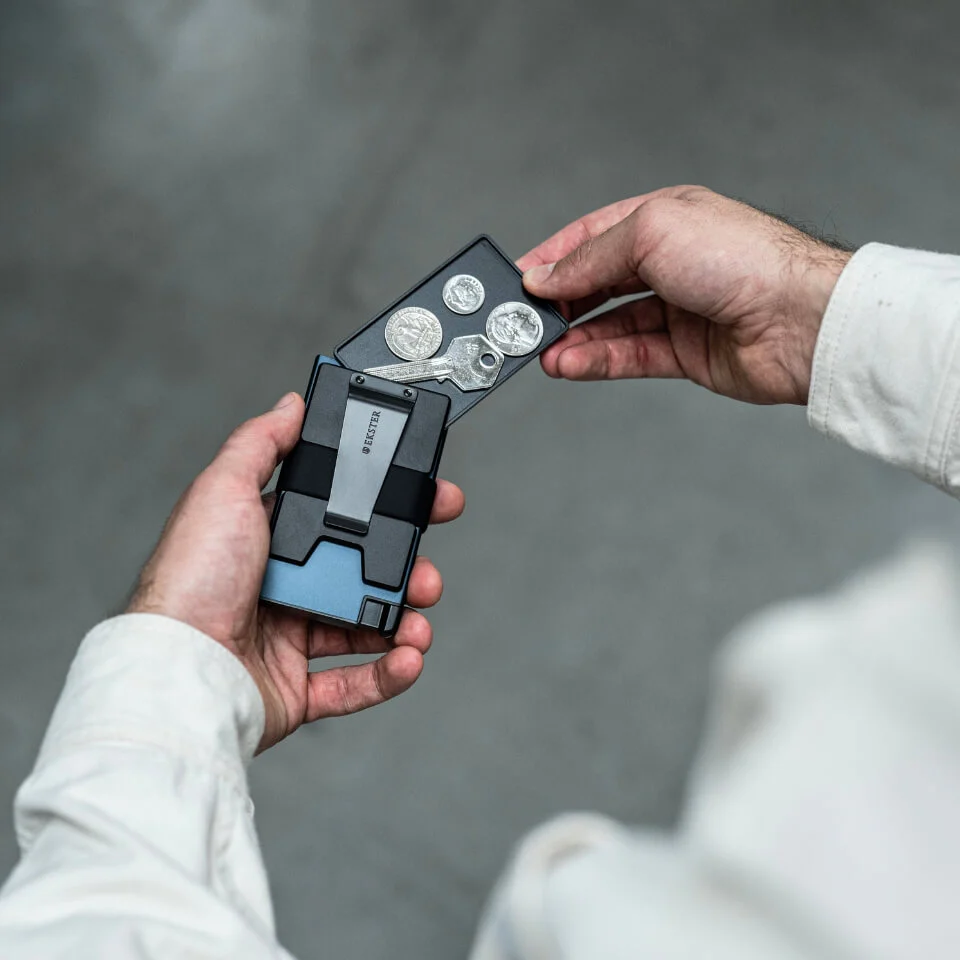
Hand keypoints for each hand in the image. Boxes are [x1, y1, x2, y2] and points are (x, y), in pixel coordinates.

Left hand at [128, 393, 464, 750]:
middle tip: (428, 571)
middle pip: (361, 574)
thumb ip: (261, 444)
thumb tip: (290, 405)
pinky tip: (408, 656)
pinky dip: (388, 672)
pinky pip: (355, 683)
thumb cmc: (190, 580)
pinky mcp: (295, 688)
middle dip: (405, 571)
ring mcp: (289, 639)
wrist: (177, 668)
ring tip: (419, 621)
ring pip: (366, 626)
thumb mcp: (223, 490)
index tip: (423, 503)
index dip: (384, 511)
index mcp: (268, 541)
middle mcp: (281, 587)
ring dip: (404, 621)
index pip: (339, 519)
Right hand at [519, 186, 852, 404]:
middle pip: (598, 283)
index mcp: (664, 219)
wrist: (799, 320)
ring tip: (541, 351)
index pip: (593, 237)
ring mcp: (679, 310)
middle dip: (560, 303)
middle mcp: (671, 263)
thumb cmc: (742, 259)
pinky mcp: (686, 353)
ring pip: (611, 325)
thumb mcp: (651, 233)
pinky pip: (630, 357)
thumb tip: (546, 276)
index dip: (554, 258)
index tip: (519, 280)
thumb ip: (591, 257)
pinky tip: (569, 364)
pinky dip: (597, 361)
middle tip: (524, 321)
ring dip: (573, 338)